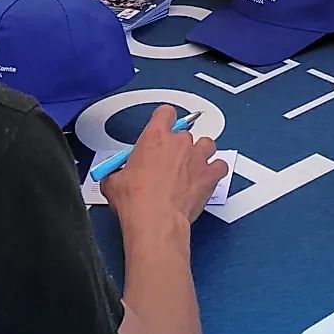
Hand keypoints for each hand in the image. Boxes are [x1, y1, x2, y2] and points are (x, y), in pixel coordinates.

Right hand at [103, 105, 226, 228]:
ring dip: (200, 153)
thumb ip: (116, 173)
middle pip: (185, 133)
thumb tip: (113, 178)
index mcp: (155, 136)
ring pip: (206, 144)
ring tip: (192, 166)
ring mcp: (197, 157)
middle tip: (170, 162)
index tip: (162, 128)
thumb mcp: (114, 183)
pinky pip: (220, 166)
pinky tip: (208, 178)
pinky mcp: (209, 175)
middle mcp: (179, 142)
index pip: (165, 113)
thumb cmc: (137, 201)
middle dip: (178, 146)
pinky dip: (216, 171)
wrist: (155, 220)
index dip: (165, 120)